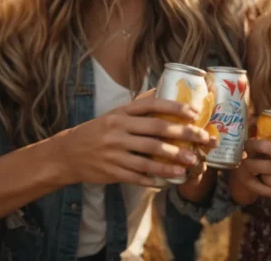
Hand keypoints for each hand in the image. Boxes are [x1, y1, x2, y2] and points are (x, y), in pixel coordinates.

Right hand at [57, 92, 208, 186]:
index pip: (151, 105)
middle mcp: (118, 130)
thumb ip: (138, 106)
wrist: (67, 153)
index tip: (194, 113)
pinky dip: (154, 178)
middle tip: (203, 139)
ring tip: (190, 163)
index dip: (174, 107)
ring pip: (149, 156)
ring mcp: (114, 151)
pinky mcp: (112, 171)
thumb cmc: (97, 131)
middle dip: (183, 134)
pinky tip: (168, 180)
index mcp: (121, 113)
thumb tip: (163, 89)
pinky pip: (137, 175)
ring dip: (173, 161)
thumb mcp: (115, 114)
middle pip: (156, 130)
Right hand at [228, 139, 270, 205]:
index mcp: (251, 143)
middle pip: (269, 167)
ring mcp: (245, 173)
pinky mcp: (248, 185)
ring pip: (269, 181)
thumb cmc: (258, 154)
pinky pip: (266, 192)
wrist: (240, 168)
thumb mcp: (266, 148)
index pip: (266, 147)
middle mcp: (245, 158)